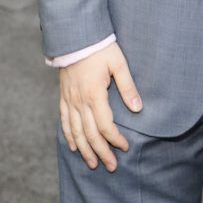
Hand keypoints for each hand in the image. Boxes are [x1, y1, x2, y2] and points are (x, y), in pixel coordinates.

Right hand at [59, 42, 141, 170]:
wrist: (76, 36)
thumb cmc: (100, 48)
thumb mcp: (119, 64)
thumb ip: (128, 87)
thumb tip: (138, 109)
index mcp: (95, 95)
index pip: (105, 125)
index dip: (115, 139)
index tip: (125, 147)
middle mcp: (80, 102)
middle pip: (90, 134)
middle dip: (101, 152)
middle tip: (111, 166)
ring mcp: (69, 100)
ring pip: (75, 132)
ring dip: (85, 150)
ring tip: (93, 164)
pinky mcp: (64, 97)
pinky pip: (64, 121)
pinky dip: (68, 136)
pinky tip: (73, 146)